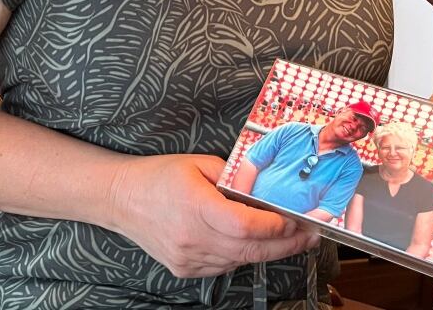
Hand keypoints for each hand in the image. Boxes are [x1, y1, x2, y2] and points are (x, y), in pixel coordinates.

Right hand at [108, 153, 318, 277]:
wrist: (121, 198)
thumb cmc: (159, 175)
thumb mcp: (198, 163)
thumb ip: (232, 175)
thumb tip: (261, 186)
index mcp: (196, 207)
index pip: (245, 226)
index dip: (275, 226)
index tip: (296, 220)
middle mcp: (193, 239)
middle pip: (249, 249)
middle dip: (286, 243)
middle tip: (311, 235)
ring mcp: (189, 258)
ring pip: (240, 260)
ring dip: (268, 251)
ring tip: (292, 239)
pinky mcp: (186, 269)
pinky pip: (224, 265)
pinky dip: (243, 254)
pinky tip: (256, 242)